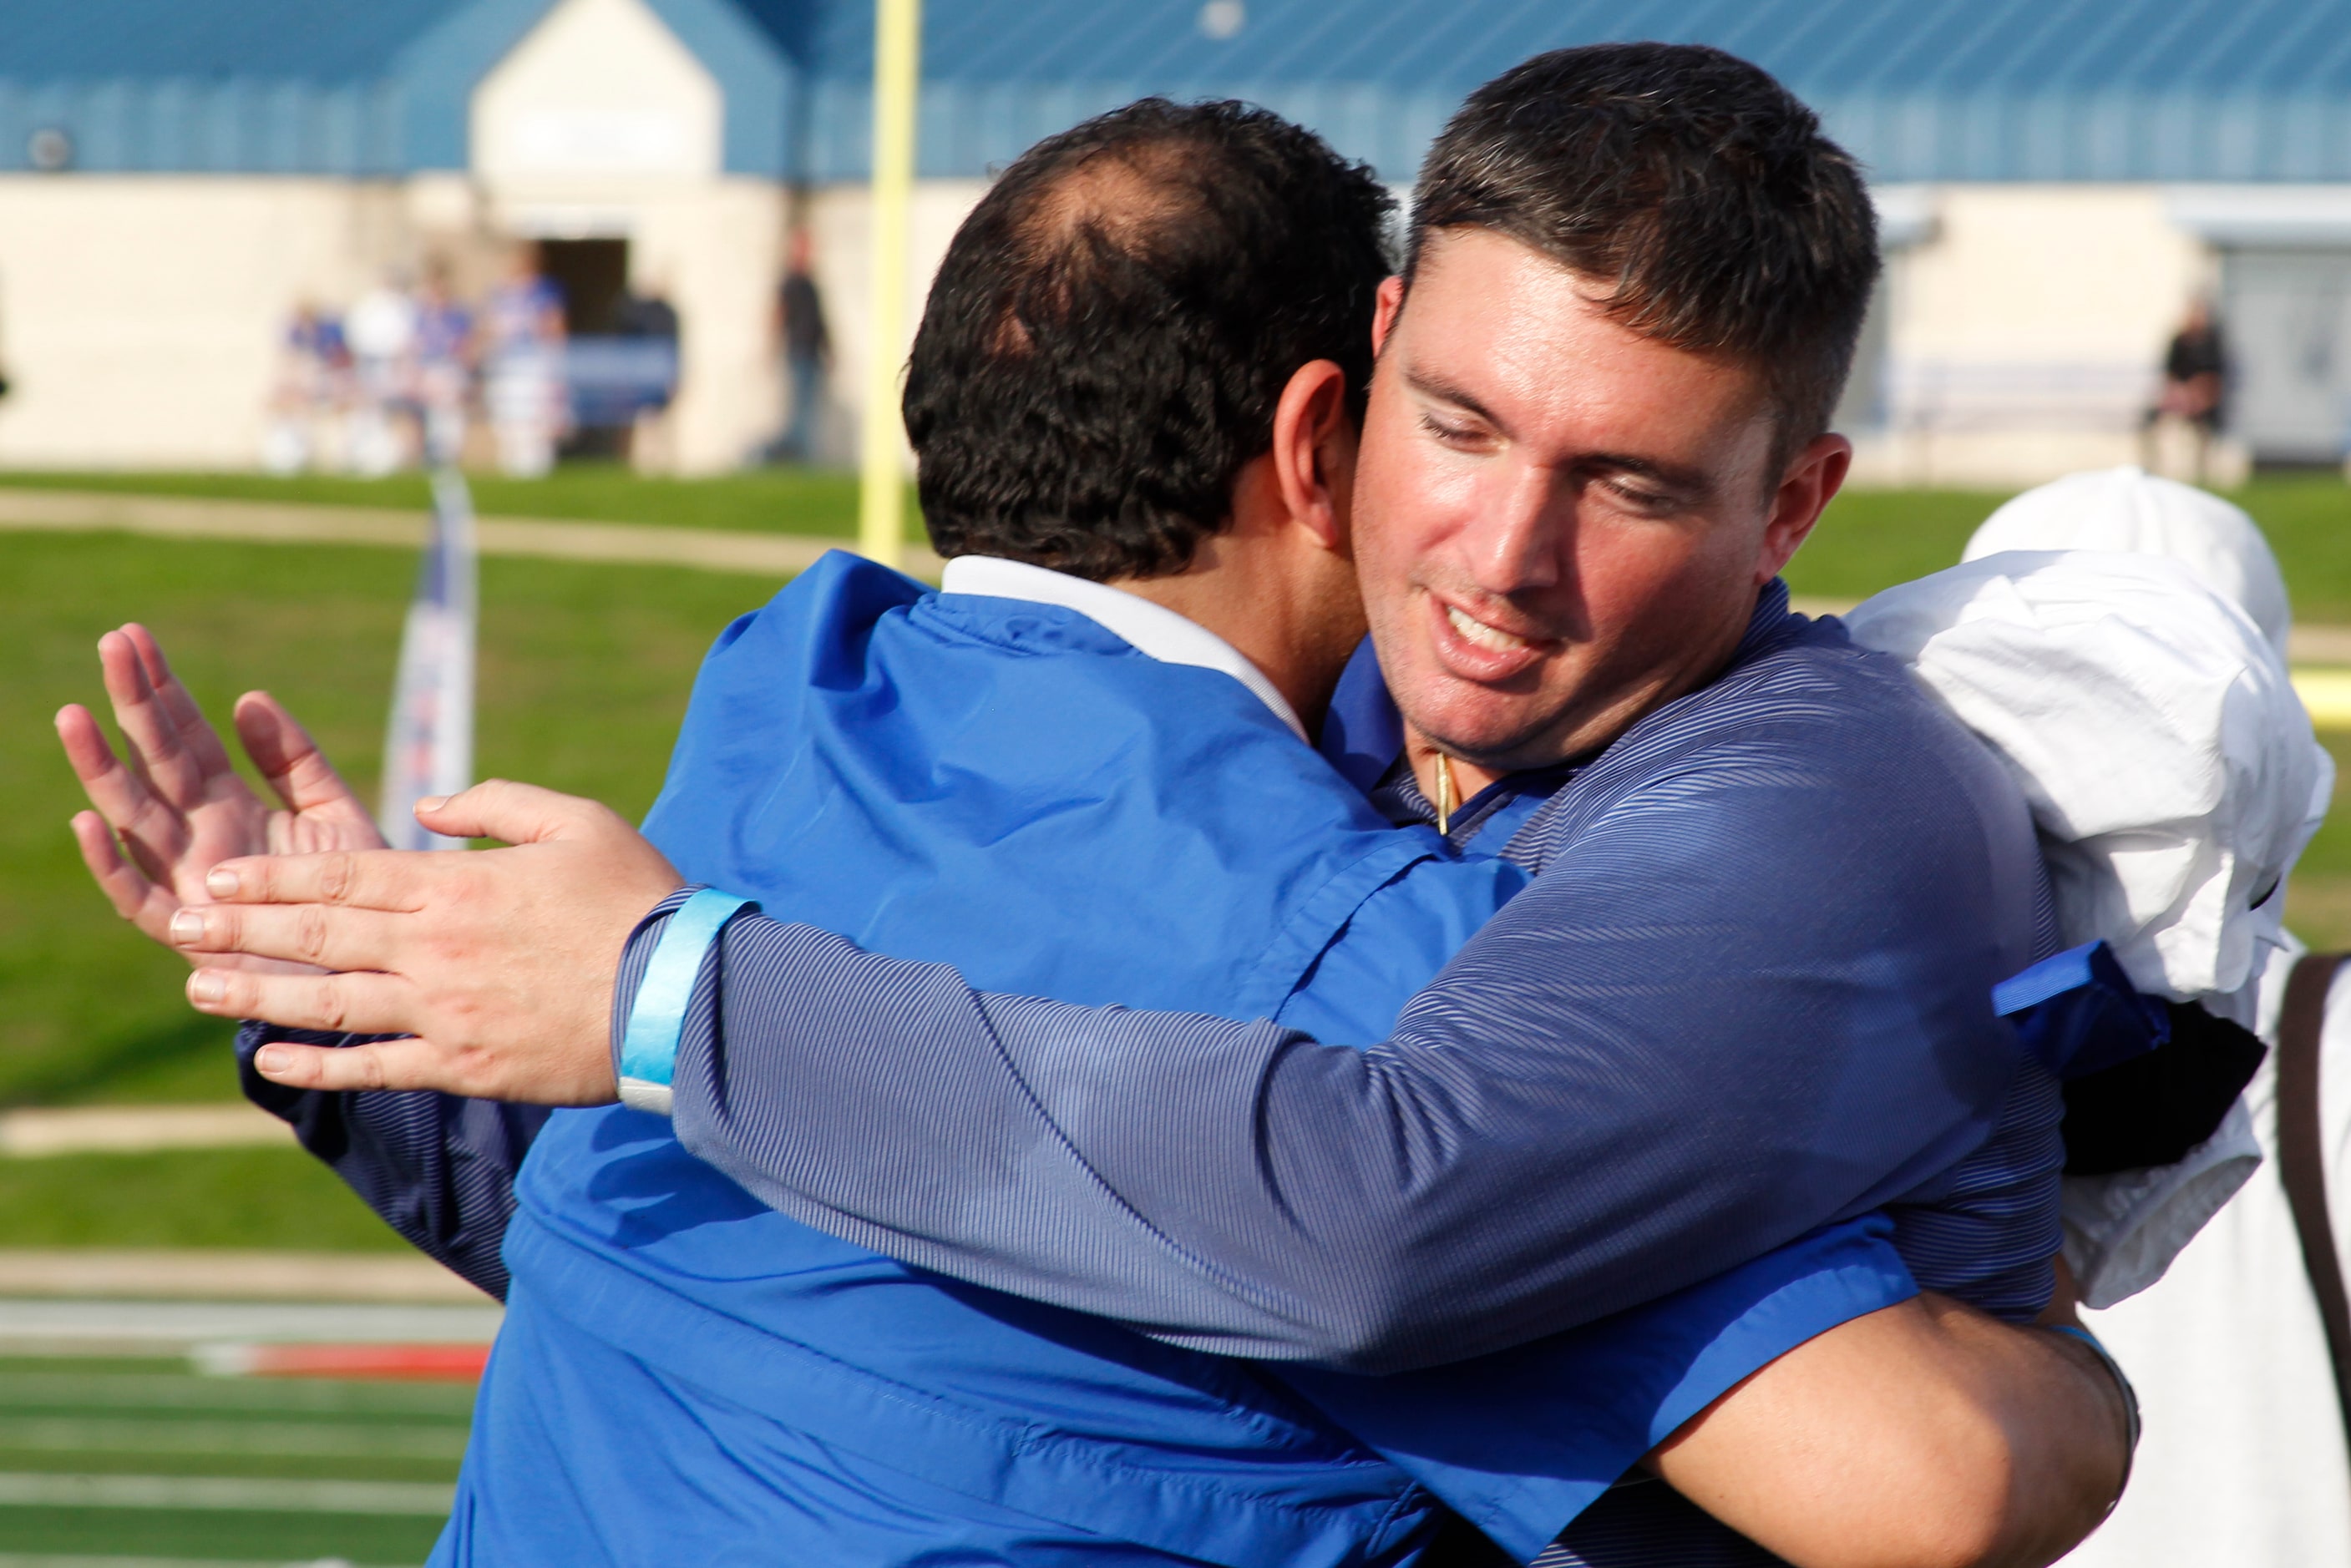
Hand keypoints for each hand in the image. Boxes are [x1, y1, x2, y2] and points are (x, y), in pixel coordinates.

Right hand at [57, 623, 384, 972]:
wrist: (371, 971)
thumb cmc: (351, 894)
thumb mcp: (333, 813)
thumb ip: (296, 761)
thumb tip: (250, 697)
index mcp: (230, 804)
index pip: (186, 737)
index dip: (163, 689)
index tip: (136, 635)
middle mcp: (199, 837)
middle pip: (155, 761)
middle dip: (133, 705)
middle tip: (111, 642)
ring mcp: (188, 881)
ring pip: (133, 817)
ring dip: (102, 768)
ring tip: (74, 715)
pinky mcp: (190, 933)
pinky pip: (140, 897)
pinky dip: (112, 862)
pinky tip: (89, 821)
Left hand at [172, 780, 681, 1104]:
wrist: (678, 994)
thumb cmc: (638, 898)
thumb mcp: (576, 821)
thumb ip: (497, 804)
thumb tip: (429, 807)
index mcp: (456, 885)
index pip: (343, 873)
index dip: (273, 875)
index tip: (220, 875)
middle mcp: (434, 947)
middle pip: (317, 933)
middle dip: (241, 927)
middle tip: (182, 922)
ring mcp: (443, 1011)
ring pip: (328, 1002)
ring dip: (256, 995)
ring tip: (198, 987)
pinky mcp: (462, 1065)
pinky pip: (373, 1067)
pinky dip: (317, 1066)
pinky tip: (269, 1059)